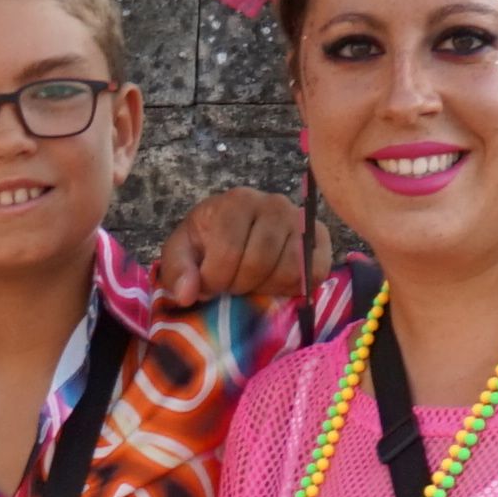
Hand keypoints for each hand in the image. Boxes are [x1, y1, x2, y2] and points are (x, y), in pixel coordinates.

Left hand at [156, 187, 317, 305]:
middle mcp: (274, 204)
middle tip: (231, 284)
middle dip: (239, 286)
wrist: (236, 229)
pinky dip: (293, 287)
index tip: (208, 285)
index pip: (229, 252)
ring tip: (251, 281)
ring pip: (288, 271)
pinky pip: (313, 274)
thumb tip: (187, 294)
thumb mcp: (181, 251)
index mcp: (237, 202)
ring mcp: (300, 220)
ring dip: (265, 288)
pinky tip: (274, 283)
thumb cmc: (207, 241)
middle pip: (259, 264)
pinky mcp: (321, 240)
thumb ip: (177, 271)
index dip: (215, 281)